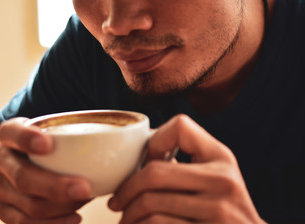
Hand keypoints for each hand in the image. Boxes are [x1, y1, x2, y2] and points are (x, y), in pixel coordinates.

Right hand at [0, 118, 91, 223]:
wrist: (5, 170)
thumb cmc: (36, 148)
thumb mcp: (43, 132)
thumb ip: (63, 134)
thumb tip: (111, 142)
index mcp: (8, 136)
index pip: (12, 133)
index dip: (27, 139)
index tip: (48, 144)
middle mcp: (0, 161)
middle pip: (24, 177)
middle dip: (55, 186)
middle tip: (85, 187)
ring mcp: (0, 189)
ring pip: (31, 204)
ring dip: (62, 206)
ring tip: (87, 198)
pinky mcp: (4, 211)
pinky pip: (27, 223)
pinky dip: (55, 223)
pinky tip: (76, 218)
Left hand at [108, 114, 265, 223]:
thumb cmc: (223, 209)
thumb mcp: (215, 177)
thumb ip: (184, 164)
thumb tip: (138, 156)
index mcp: (221, 157)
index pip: (180, 127)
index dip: (153, 141)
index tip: (144, 162)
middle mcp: (223, 181)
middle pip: (154, 173)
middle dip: (126, 189)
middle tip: (116, 202)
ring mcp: (219, 211)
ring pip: (151, 204)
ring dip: (129, 215)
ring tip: (125, 220)